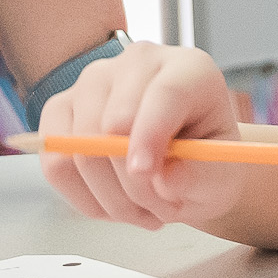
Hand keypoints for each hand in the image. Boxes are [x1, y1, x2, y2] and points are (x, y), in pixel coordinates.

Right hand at [36, 42, 245, 228]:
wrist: (184, 166)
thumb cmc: (205, 165)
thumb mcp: (222, 178)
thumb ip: (203, 178)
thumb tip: (168, 178)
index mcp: (188, 69)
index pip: (163, 94)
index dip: (150, 135)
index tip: (145, 174)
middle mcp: (136, 63)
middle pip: (112, 124)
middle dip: (133, 185)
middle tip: (162, 213)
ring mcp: (92, 81)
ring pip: (79, 148)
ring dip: (110, 198)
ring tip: (142, 210)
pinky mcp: (60, 108)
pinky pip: (55, 162)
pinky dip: (83, 197)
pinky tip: (112, 203)